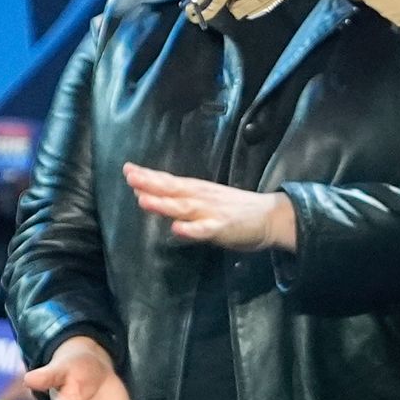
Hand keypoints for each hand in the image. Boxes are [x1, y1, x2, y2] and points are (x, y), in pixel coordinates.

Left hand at [120, 163, 295, 253]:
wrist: (271, 216)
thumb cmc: (237, 210)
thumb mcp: (207, 201)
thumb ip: (183, 201)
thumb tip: (154, 198)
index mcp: (198, 190)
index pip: (169, 181)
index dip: (149, 176)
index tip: (128, 169)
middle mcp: (202, 197)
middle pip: (173, 189)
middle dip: (150, 183)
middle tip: (130, 175)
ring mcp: (212, 212)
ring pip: (184, 207)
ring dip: (163, 203)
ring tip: (143, 199)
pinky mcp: (223, 228)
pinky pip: (204, 230)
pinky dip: (191, 230)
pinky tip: (177, 229)